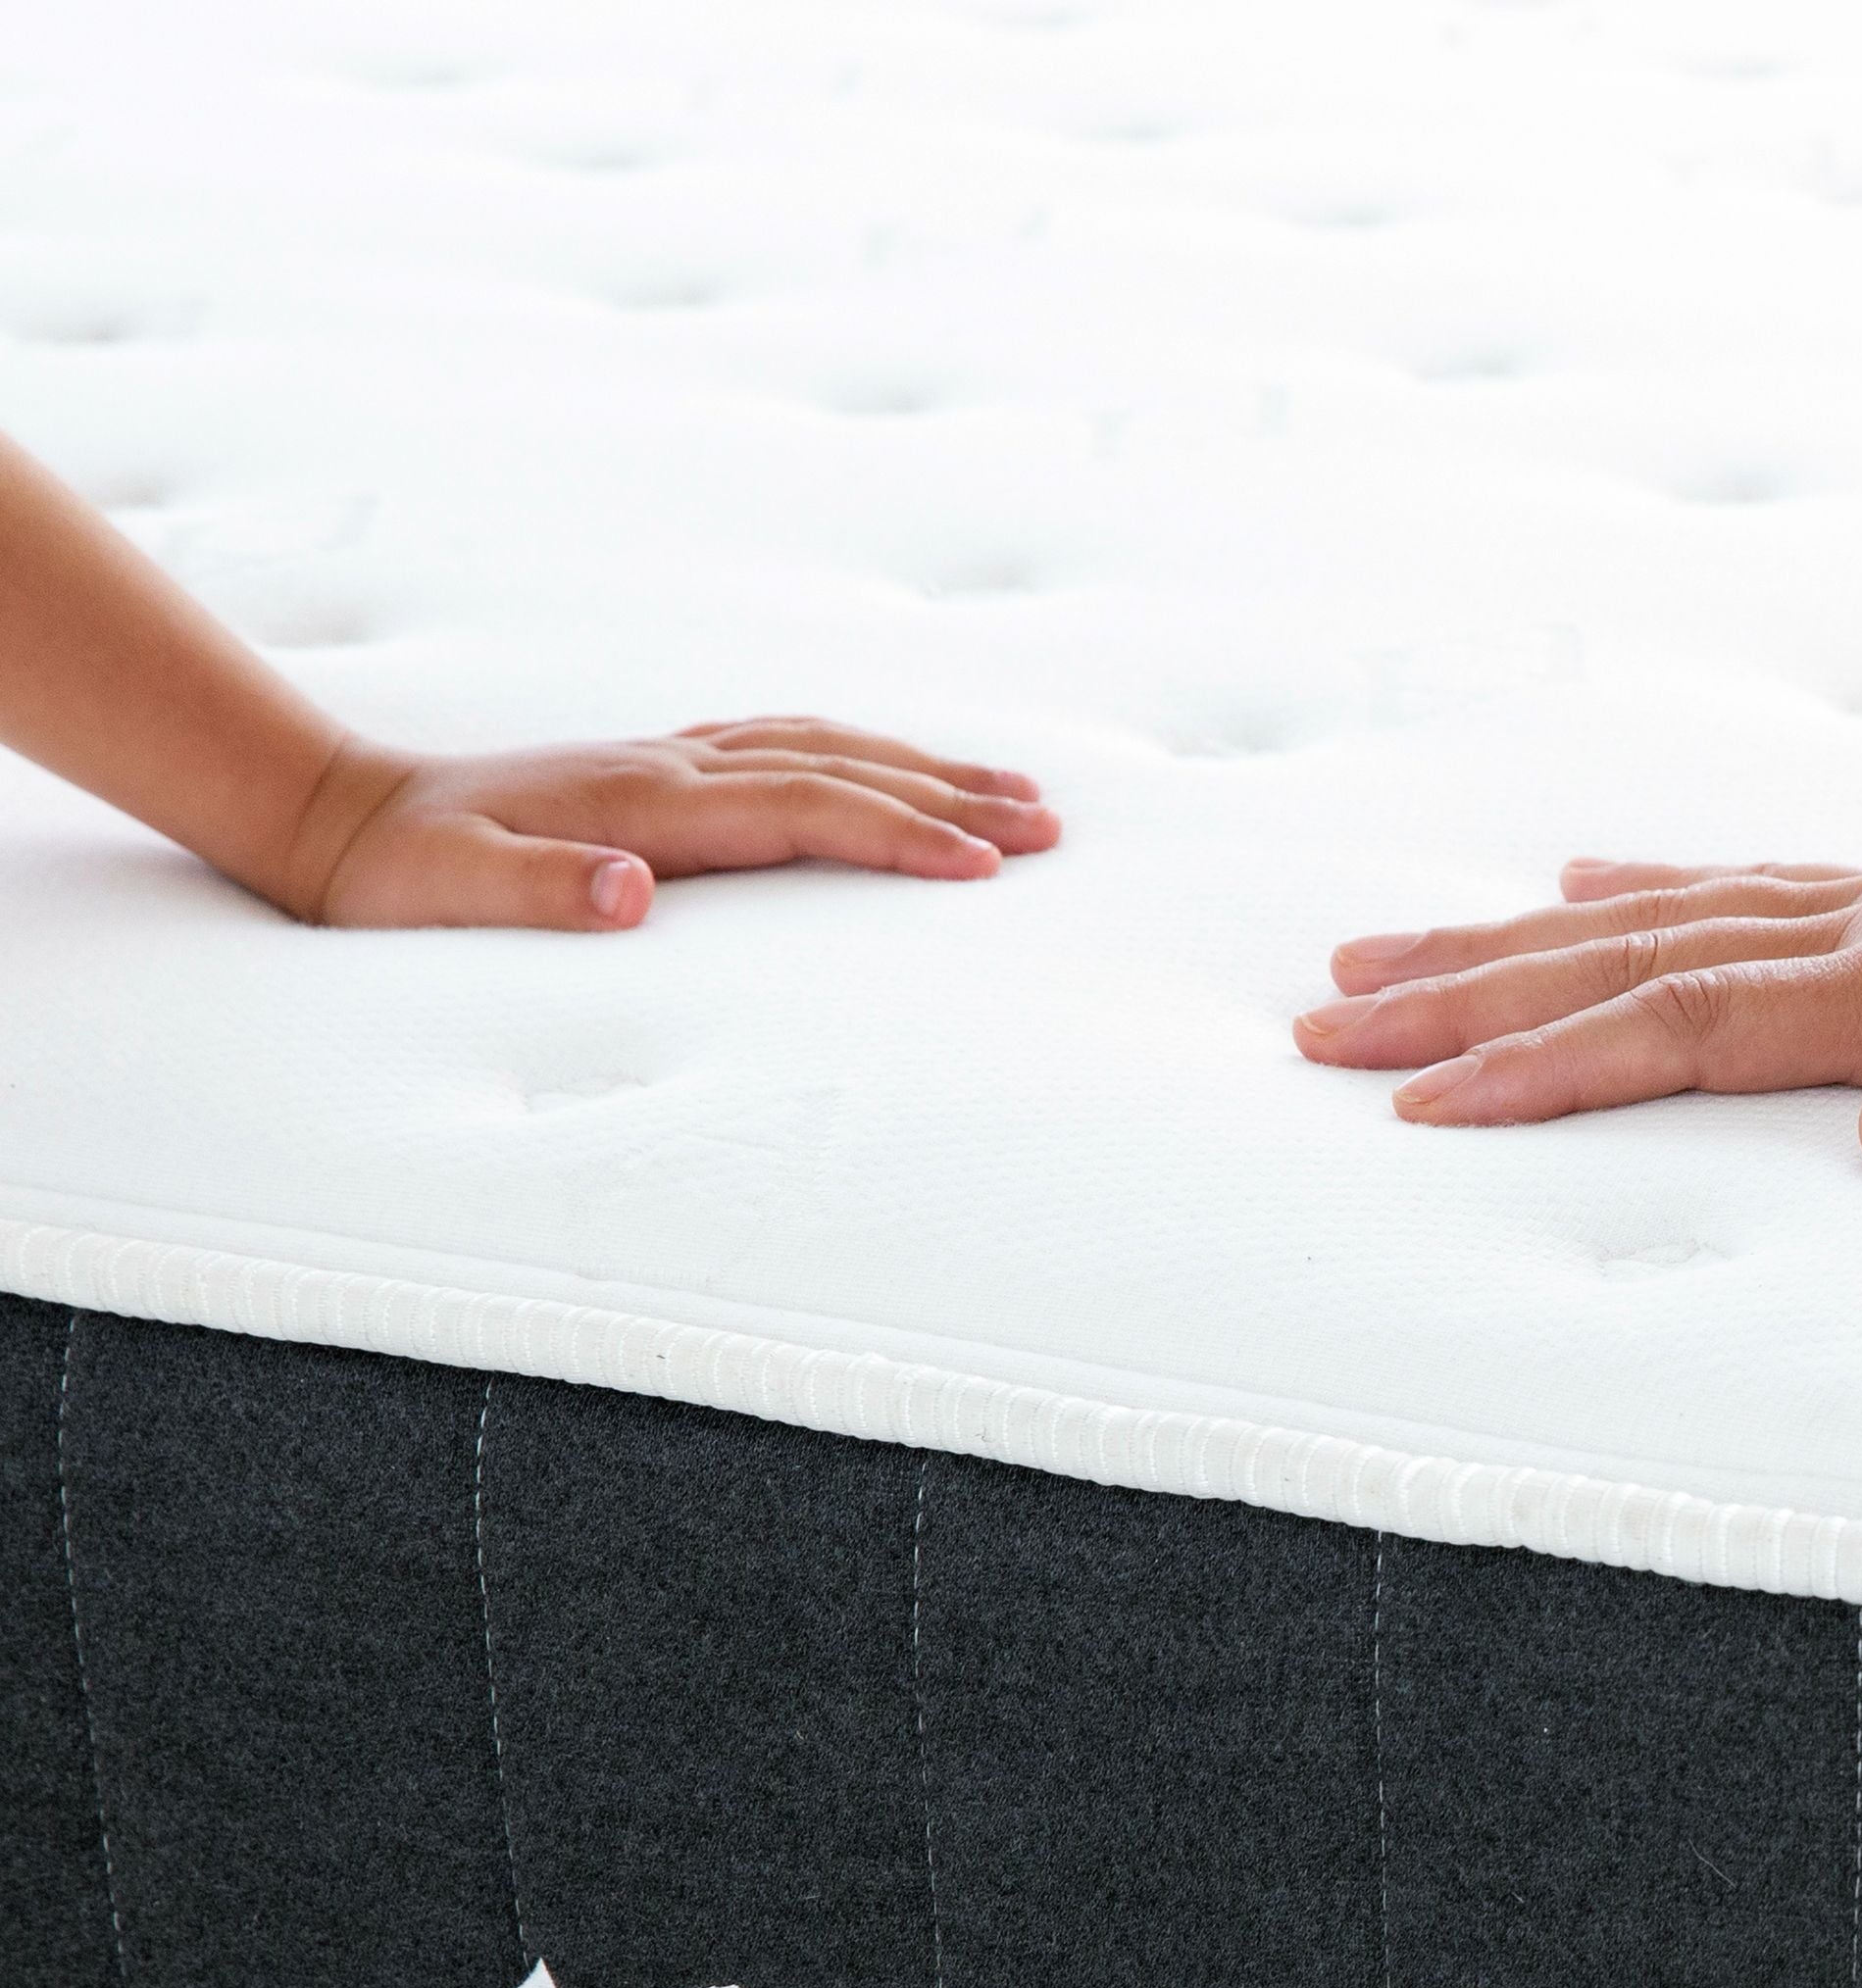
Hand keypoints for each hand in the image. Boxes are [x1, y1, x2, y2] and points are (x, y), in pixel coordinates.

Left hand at [286, 717, 1059, 929]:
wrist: (338, 815)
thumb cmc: (404, 875)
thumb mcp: (457, 897)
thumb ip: (546, 895)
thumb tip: (633, 893)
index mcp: (645, 804)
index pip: (805, 812)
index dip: (900, 837)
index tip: (982, 867)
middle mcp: (672, 765)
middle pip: (843, 768)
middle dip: (954, 798)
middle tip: (1052, 827)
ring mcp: (670, 756)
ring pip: (829, 746)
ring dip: (926, 767)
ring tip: (1016, 791)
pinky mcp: (662, 764)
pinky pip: (792, 744)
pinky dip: (865, 751)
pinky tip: (895, 765)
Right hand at [1295, 767, 1861, 1176]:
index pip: (1693, 1027)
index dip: (1550, 1068)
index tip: (1422, 1104)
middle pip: (1629, 963)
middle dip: (1467, 1002)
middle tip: (1322, 1027)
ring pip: (1657, 921)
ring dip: (1511, 946)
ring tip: (1384, 958)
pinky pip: (1738, 889)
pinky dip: (1639, 894)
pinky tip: (1576, 889)